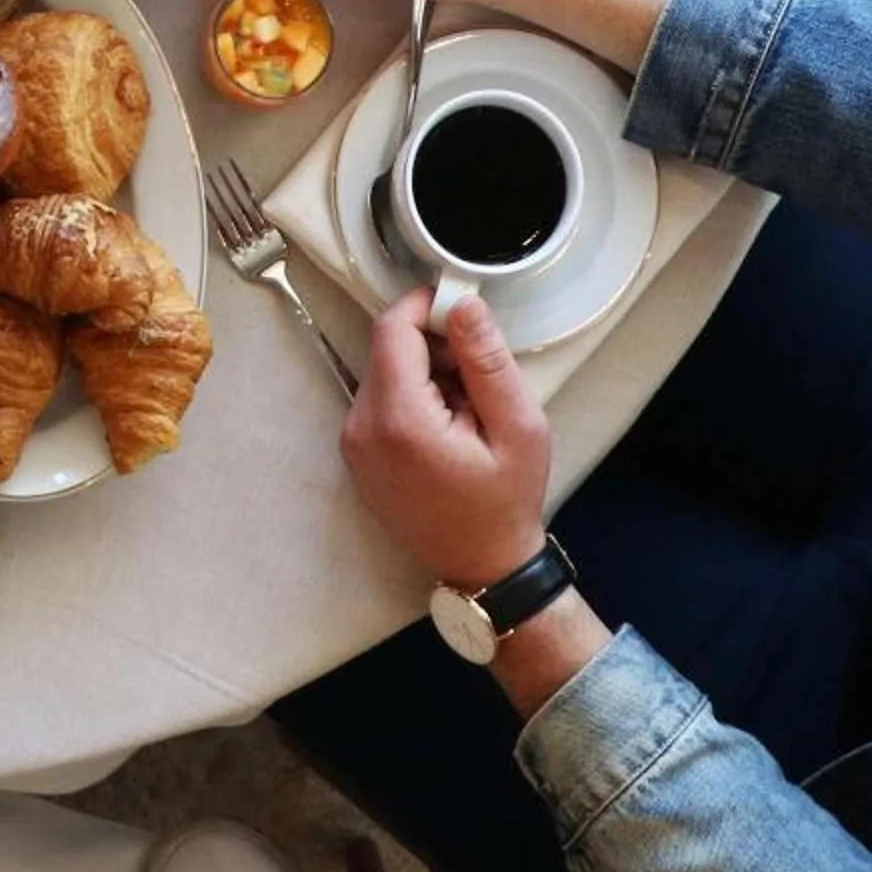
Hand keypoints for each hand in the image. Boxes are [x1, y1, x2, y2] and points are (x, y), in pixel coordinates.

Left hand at [339, 287, 551, 593]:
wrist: (483, 566)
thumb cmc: (506, 501)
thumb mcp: (518, 426)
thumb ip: (486, 360)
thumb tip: (461, 304)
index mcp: (398, 420)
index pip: (392, 330)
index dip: (425, 306)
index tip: (462, 307)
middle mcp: (361, 428)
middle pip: (386, 348)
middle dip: (432, 345)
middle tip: (478, 374)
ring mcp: (352, 444)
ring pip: (383, 371)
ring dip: (424, 372)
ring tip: (467, 408)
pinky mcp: (356, 453)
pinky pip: (379, 399)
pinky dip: (411, 396)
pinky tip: (447, 425)